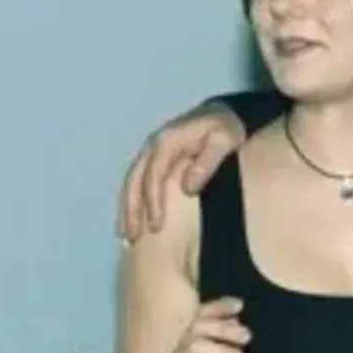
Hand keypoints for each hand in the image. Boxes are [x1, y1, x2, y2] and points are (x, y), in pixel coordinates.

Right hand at [118, 101, 243, 241]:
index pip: (154, 175)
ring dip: (126, 210)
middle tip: (132, 239)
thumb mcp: (224, 141)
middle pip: (134, 181)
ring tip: (126, 238)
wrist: (223, 113)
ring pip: (131, 183)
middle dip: (131, 211)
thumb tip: (188, 188)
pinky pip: (137, 182)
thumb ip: (207, 163)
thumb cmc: (227, 128)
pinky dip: (132, 202)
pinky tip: (132, 223)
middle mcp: (152, 146)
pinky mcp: (153, 159)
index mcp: (167, 141)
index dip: (152, 202)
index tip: (156, 228)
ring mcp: (150, 152)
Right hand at [167, 297, 251, 352]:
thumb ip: (235, 342)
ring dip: (224, 352)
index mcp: (197, 343)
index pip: (201, 316)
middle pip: (197, 328)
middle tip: (247, 337)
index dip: (218, 307)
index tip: (239, 305)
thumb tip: (239, 315)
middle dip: (224, 328)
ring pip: (195, 347)